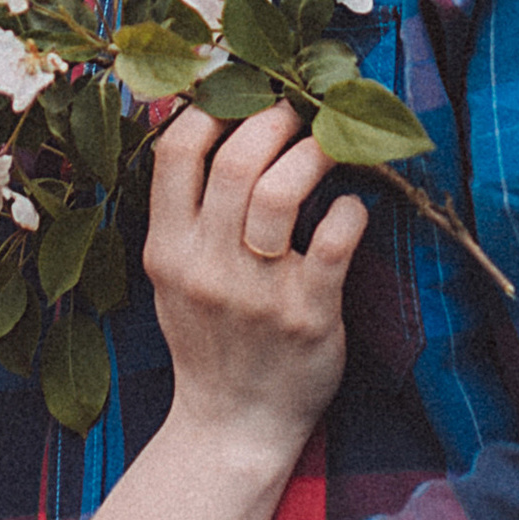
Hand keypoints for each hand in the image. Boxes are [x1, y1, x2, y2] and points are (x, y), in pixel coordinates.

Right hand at [143, 98, 366, 470]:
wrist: (233, 427)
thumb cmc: (209, 339)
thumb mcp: (172, 277)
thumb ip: (182, 211)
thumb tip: (201, 122)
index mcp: (168, 250)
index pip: (175, 153)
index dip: (210, 108)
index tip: (240, 93)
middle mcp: (208, 267)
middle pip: (237, 161)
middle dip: (274, 119)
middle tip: (297, 112)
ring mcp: (259, 292)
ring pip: (282, 191)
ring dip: (314, 153)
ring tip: (329, 144)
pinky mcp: (309, 315)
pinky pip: (335, 240)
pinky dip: (349, 209)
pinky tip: (350, 207)